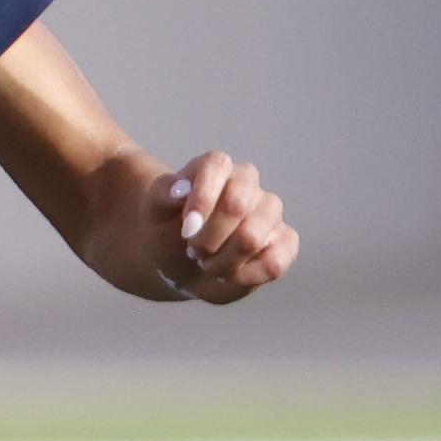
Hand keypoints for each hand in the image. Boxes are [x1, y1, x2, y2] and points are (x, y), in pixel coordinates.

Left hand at [156, 150, 294, 302]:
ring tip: (207, 263)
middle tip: (192, 251)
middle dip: (207, 238)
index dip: (202, 197)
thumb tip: (180, 188)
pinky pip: (274, 263)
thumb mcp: (154, 212)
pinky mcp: (286, 241)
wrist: (182, 264)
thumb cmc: (169, 232)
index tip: (186, 230)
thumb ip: (163, 194)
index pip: (217, 164)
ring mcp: (270, 211)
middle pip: (237, 204)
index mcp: (216, 168)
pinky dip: (244, 277)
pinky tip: (230, 275)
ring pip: (252, 238)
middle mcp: (248, 183)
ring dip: (221, 262)